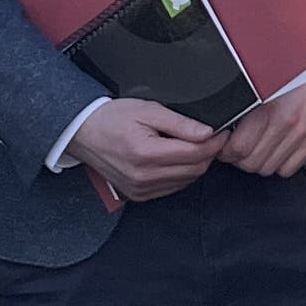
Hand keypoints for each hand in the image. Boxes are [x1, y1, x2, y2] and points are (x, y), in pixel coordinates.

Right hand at [70, 96, 227, 203]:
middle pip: (195, 169)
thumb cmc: (112, 118)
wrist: (84, 133)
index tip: (221, 131)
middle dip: (208, 152)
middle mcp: (144, 177)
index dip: (215, 142)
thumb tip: (207, 132)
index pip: (196, 153)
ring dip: (195, 164)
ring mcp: (141, 189)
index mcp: (146, 153)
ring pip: (187, 180)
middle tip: (210, 136)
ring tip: (189, 144)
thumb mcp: (147, 110)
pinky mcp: (140, 195)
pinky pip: (173, 187)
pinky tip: (175, 158)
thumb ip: (180, 123)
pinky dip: (182, 174)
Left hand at [214, 80, 305, 179]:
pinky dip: (278, 165)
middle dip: (239, 159)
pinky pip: (287, 170)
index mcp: (267, 110)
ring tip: (255, 149)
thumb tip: (220, 131)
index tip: (224, 148)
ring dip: (258, 162)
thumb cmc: (285, 77)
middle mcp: (286, 124)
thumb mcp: (257, 88)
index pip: (239, 148)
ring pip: (268, 169)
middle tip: (238, 149)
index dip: (226, 152)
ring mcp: (301, 135)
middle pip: (252, 163)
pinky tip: (273, 151)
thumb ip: (240, 111)